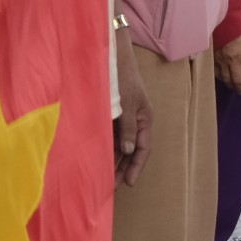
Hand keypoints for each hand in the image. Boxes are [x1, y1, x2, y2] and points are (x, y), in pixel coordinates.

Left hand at [114, 34, 151, 185]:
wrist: (112, 54)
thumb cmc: (123, 76)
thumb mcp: (128, 102)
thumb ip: (128, 127)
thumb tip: (129, 151)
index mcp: (145, 118)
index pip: (143, 148)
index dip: (137, 167)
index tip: (128, 183)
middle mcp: (134, 121)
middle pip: (131, 150)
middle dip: (122, 168)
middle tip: (111, 186)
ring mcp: (122, 117)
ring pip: (119, 144)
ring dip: (112, 159)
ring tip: (102, 176)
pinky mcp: (110, 113)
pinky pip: (109, 134)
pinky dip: (105, 146)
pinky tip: (95, 156)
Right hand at [215, 31, 240, 94]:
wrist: (223, 20)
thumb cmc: (239, 29)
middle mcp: (234, 59)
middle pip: (238, 79)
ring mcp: (222, 59)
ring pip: (226, 78)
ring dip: (231, 85)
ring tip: (234, 87)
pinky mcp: (213, 58)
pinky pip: (216, 73)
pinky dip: (221, 78)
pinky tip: (224, 79)